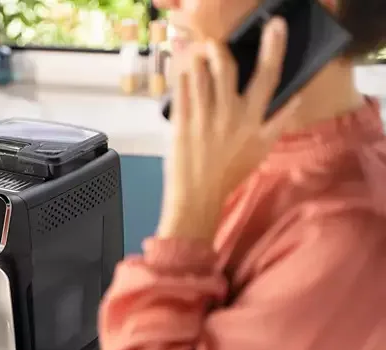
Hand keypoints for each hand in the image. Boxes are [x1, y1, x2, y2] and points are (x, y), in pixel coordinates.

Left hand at [158, 17, 300, 241]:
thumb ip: (279, 122)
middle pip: (226, 68)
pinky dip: (181, 77)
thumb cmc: (230, 174)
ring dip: (196, 60)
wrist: (198, 197)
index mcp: (253, 120)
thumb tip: (295, 98)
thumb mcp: (262, 149)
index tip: (275, 26)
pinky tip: (182, 74)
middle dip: (218, 49)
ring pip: (200, 75)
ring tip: (194, 57)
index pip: (268, 77)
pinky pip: (180, 90)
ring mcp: (203, 119)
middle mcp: (229, 116)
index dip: (274, 48)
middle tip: (212, 45)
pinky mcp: (180, 123)